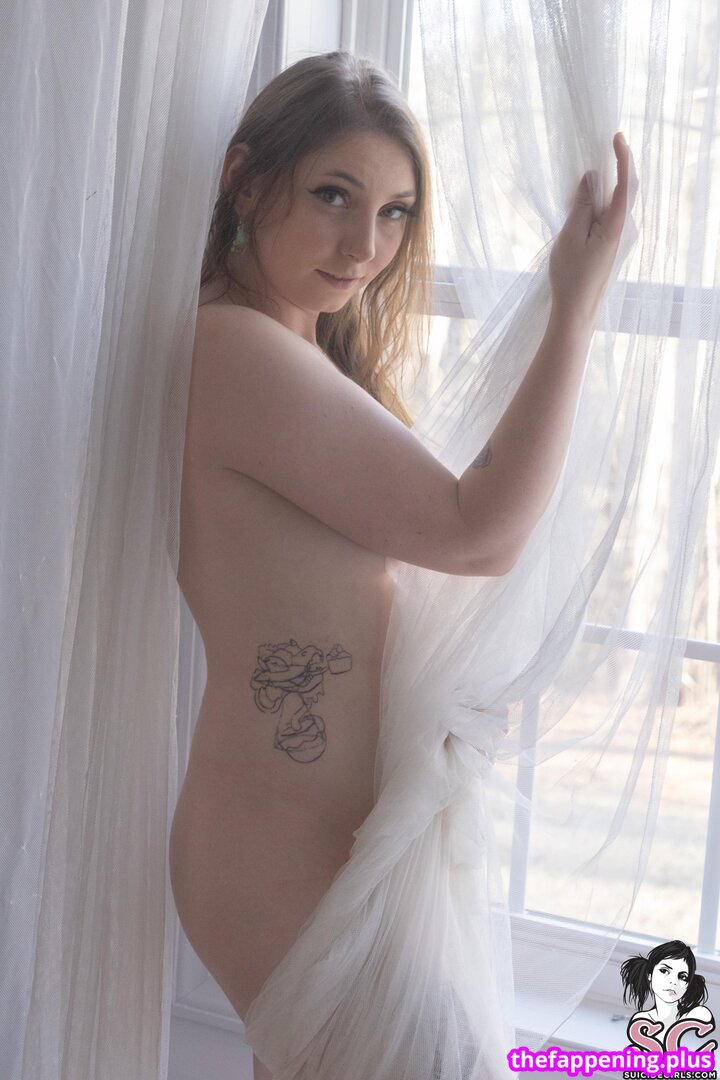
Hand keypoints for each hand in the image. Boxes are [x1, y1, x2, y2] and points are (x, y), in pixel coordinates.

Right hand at [549, 133, 638, 328]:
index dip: (623, 157)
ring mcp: (619, 239)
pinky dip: (599, 203)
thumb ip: (582, 205)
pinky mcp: (611, 246)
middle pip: (625, 190)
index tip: (616, 137)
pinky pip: (609, 216)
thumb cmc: (570, 276)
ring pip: (615, 203)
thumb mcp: (570, 236)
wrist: (576, 311)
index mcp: (616, 225)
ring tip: (585, 179)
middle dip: (616, 167)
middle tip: (602, 149)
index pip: (626, 183)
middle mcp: (624, 229)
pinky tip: (584, 203)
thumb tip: (590, 178)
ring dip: (603, 187)